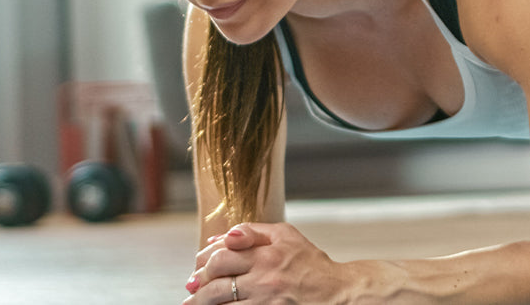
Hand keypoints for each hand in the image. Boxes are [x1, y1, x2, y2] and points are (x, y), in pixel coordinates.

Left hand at [183, 222, 350, 303]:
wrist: (339, 293)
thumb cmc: (313, 265)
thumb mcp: (286, 236)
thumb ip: (253, 231)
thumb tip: (221, 236)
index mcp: (266, 254)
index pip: (221, 255)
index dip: (203, 261)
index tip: (197, 267)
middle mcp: (264, 278)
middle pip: (216, 281)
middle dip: (197, 286)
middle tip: (190, 289)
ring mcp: (266, 301)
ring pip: (221, 304)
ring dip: (202, 304)